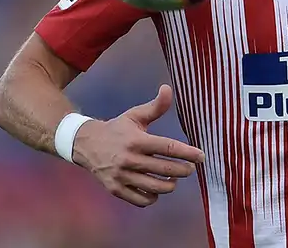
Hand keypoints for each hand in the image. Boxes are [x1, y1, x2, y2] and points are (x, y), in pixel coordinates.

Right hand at [73, 84, 204, 207]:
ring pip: (156, 187)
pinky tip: (156, 188)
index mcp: (136, 140)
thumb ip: (155, 106)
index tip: (201, 156)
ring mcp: (122, 176)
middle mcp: (129, 159)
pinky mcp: (116, 189)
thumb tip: (168, 88)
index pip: (168, 148)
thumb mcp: (135, 115)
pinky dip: (153, 196)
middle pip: (166, 170)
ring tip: (174, 178)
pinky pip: (141, 200)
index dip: (188, 153)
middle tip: (191, 167)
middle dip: (184, 170)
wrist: (86, 144)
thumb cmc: (117, 129)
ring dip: (170, 184)